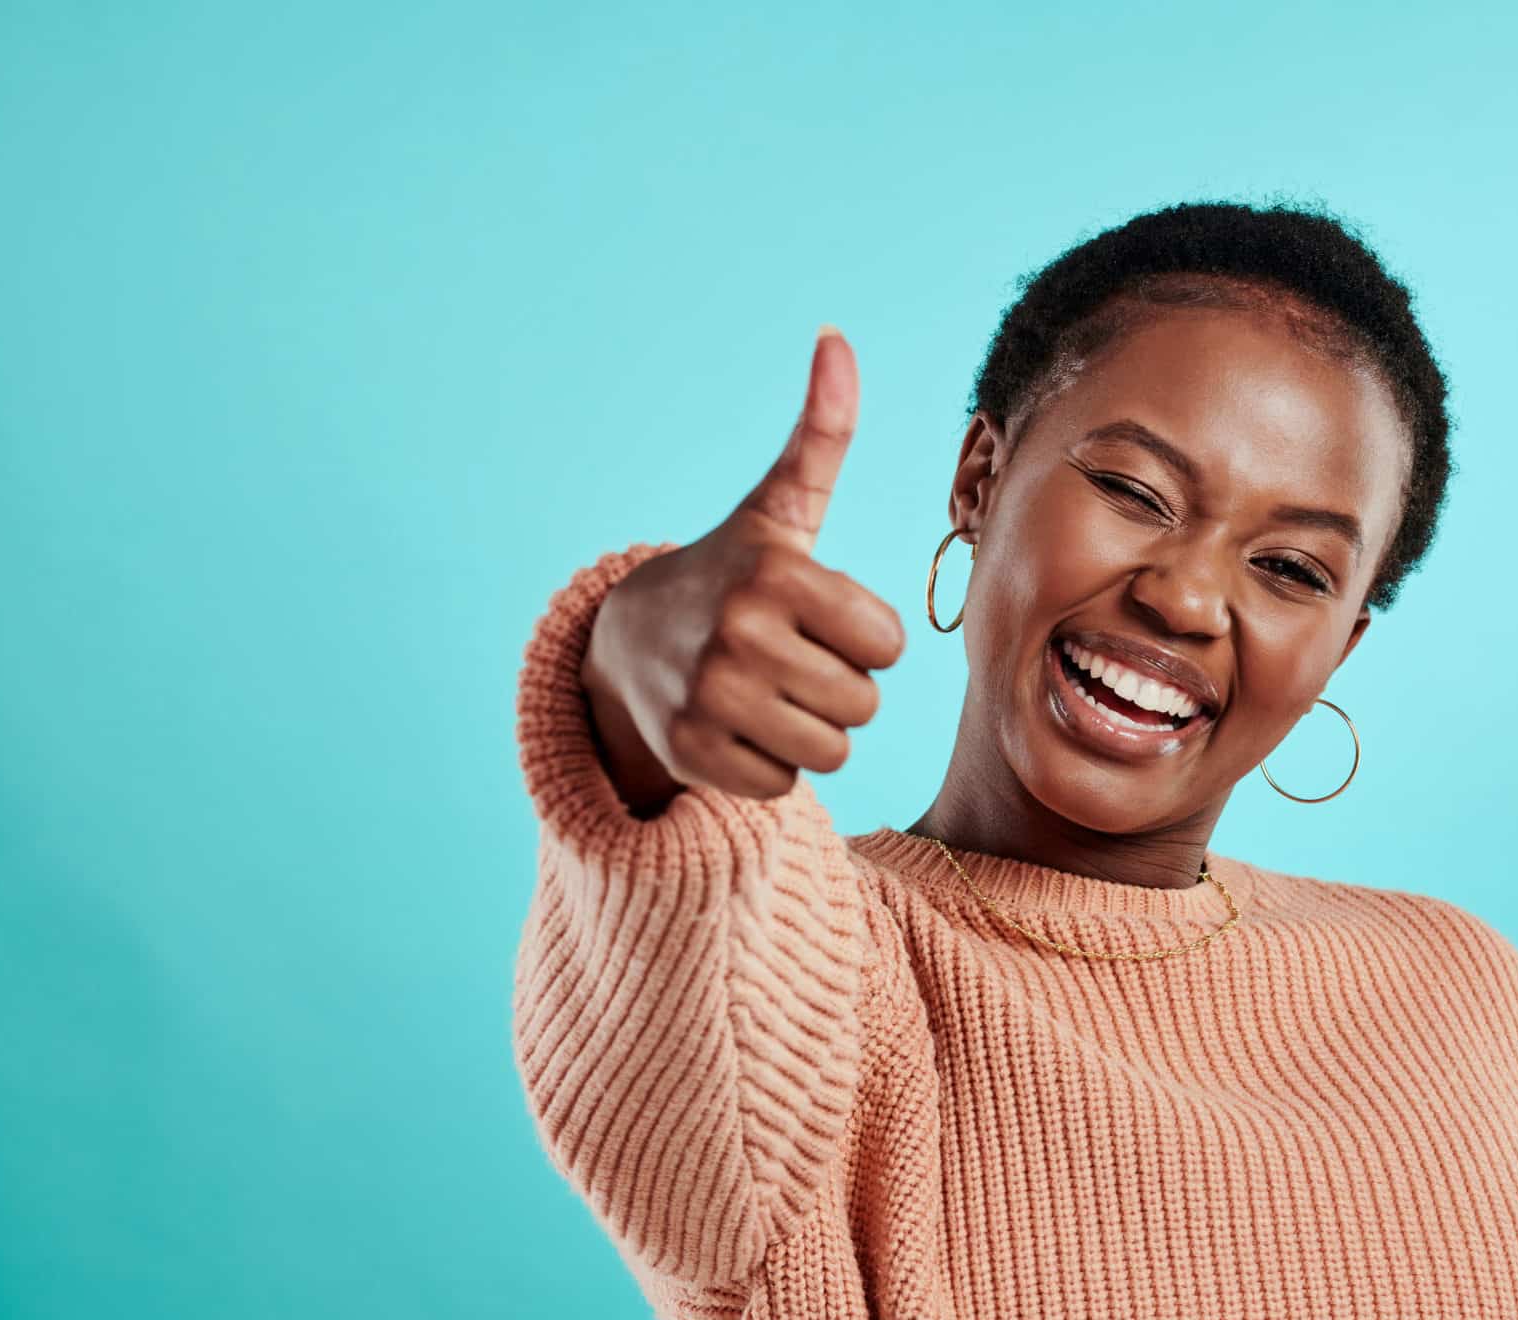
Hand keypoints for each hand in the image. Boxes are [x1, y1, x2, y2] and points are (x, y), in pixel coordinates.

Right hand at [582, 326, 907, 810]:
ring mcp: (709, 698)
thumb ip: (821, 435)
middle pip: (864, 703)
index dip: (866, 637)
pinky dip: (770, 766)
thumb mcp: (780, 510)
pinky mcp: (691, 755)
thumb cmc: (733, 574)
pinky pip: (786, 785)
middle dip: (840, 688)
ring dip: (812, 731)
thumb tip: (837, 336)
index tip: (818, 616)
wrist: (628, 641)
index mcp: (774, 572)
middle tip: (788, 659)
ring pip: (832, 750)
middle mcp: (738, 634)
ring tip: (769, 693)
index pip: (889, 644)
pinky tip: (737, 726)